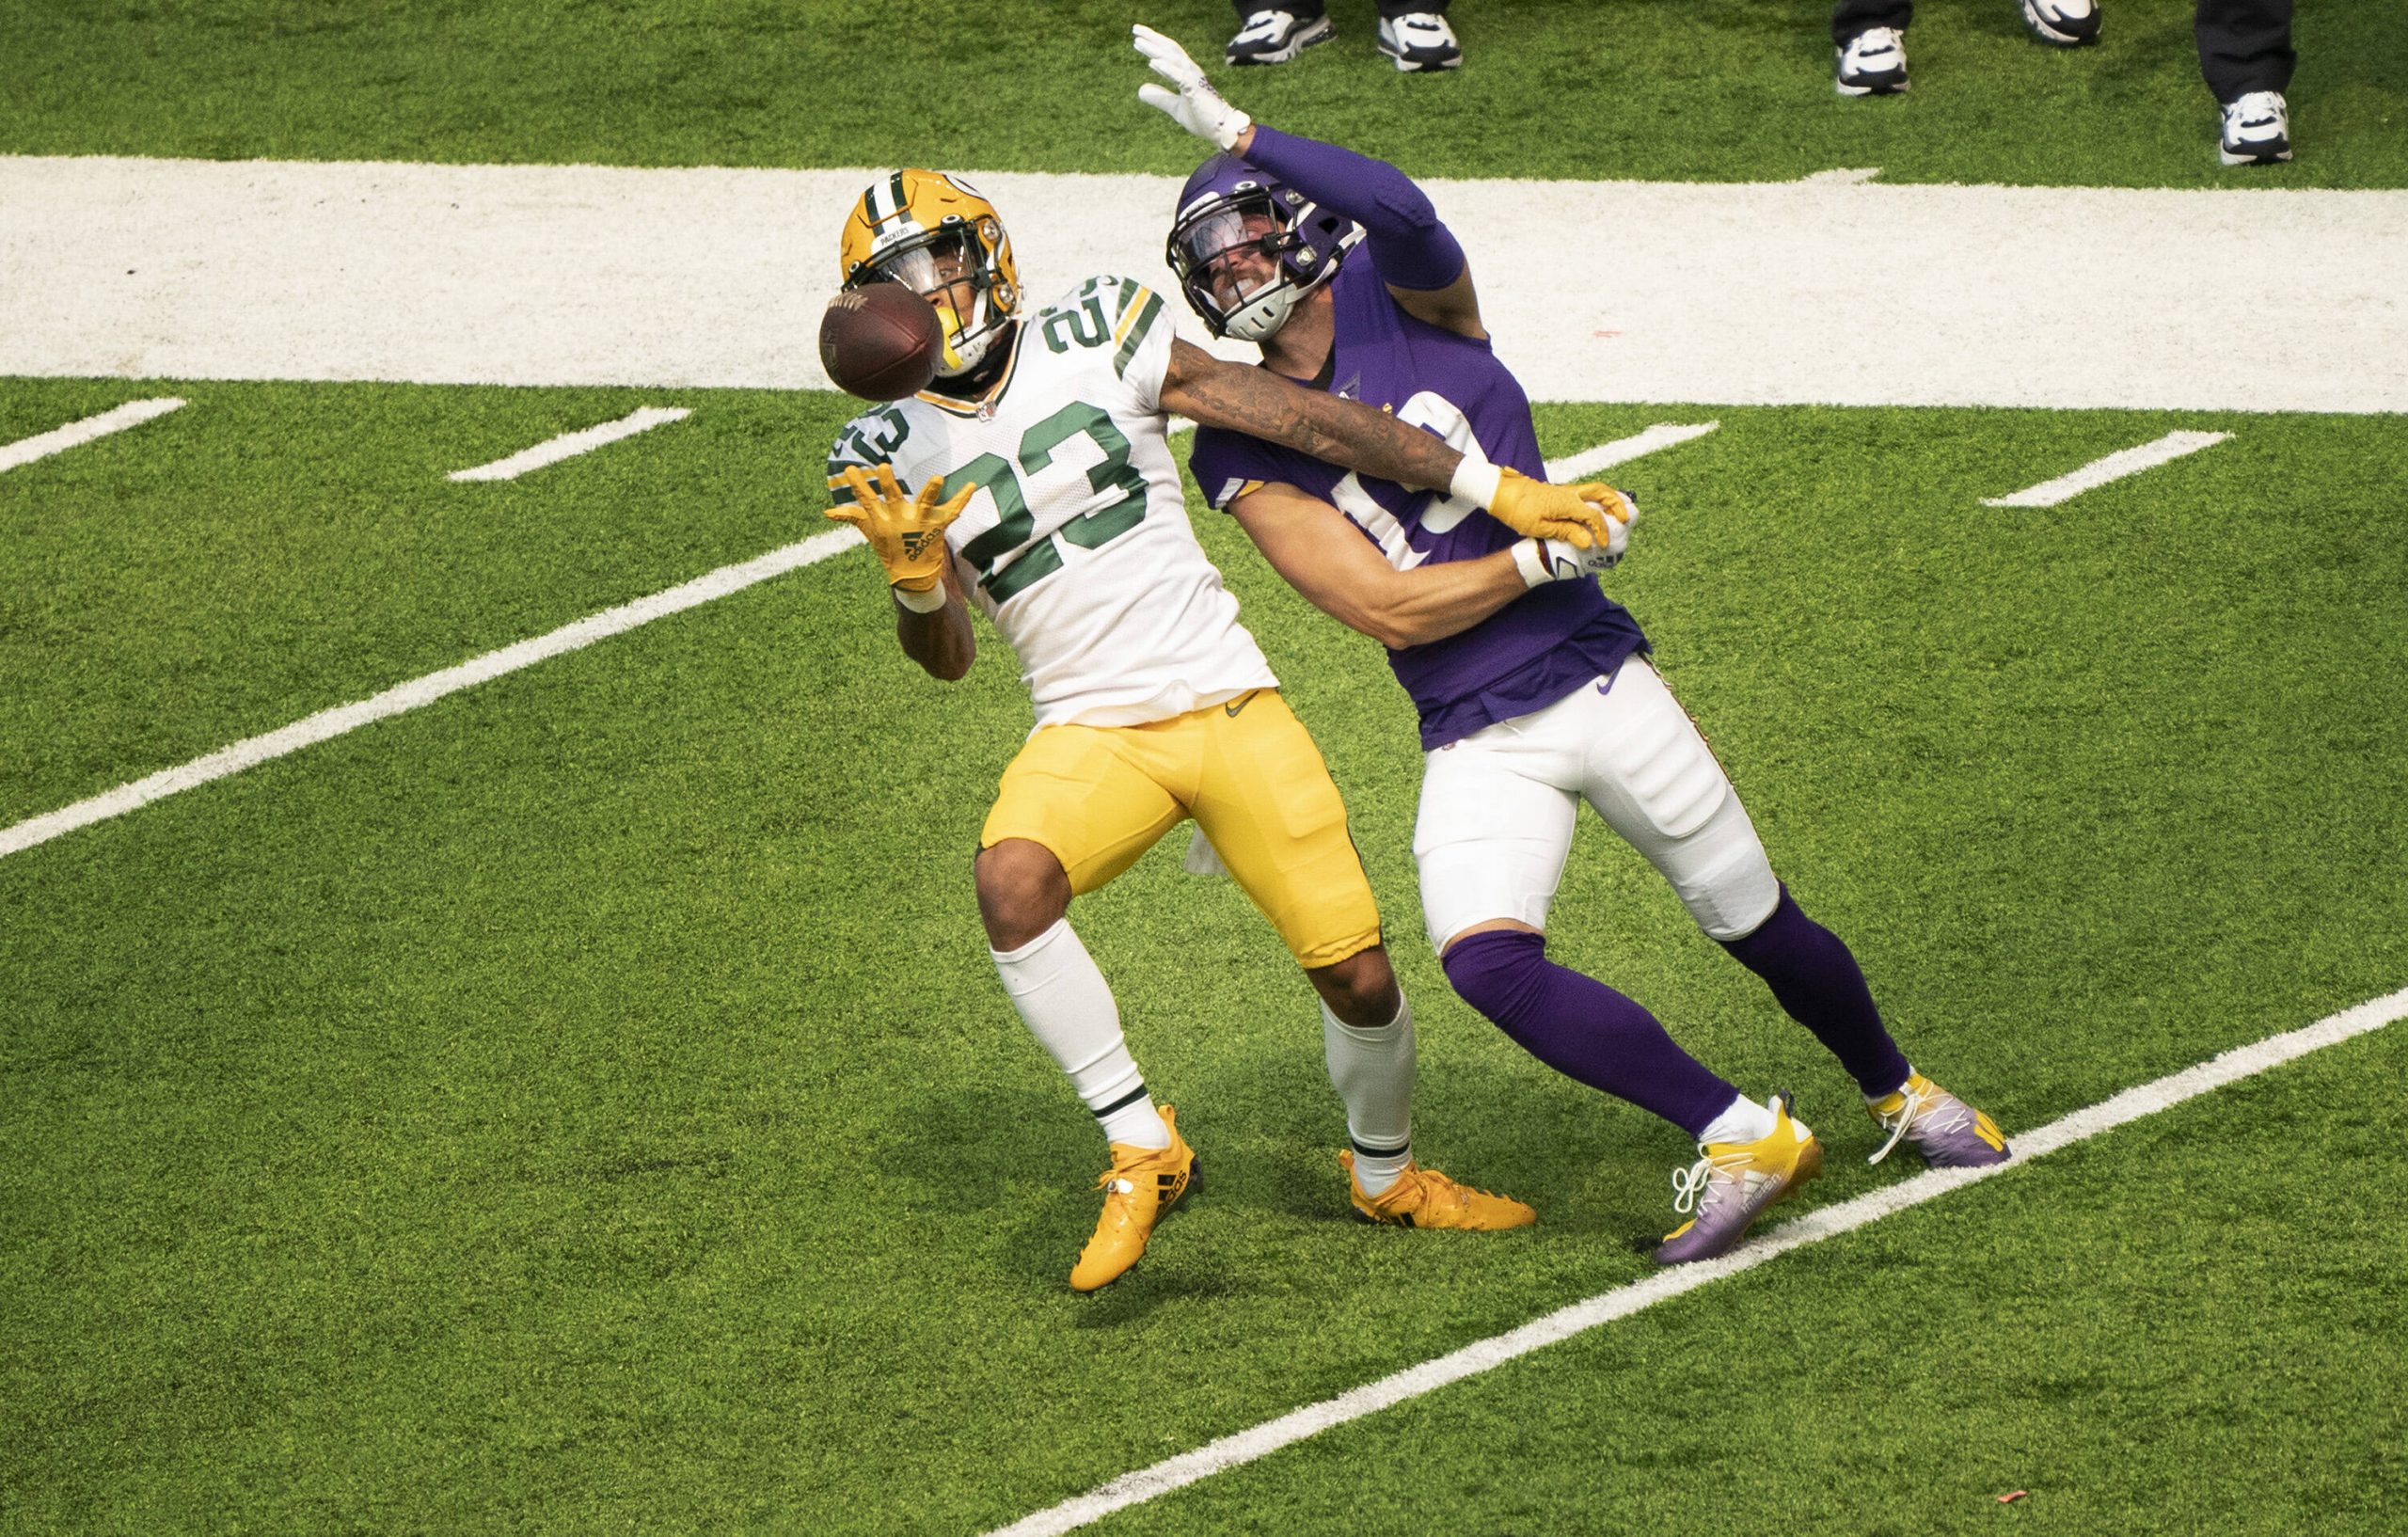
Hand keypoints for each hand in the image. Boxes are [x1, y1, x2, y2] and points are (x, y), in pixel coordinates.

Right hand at [825, 463, 973, 592]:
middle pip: (893, 498)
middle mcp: (900, 520)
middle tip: (882, 467)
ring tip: (937, 477)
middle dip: (888, 484)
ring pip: (924, 505)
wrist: (913, 576)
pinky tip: (972, 486)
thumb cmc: (890, 549)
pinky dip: (963, 499)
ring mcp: (919, 524)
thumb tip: (827, 512)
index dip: (858, 485)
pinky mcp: (937, 528)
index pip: (867, 500)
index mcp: (883, 520)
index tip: (850, 469)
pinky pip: (952, 511)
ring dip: (930, 492)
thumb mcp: (871, 532)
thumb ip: (852, 517)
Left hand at [1134, 23, 1251, 150]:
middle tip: (1135, 29)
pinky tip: (1152, 62)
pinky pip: (1179, 76)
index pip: (1169, 54)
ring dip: (1155, 49)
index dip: (1153, 45)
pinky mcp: (1196, 89)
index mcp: (1186, 73)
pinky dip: (1166, 68)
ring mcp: (1194, 79)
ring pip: (1172, 59)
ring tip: (1139, 42)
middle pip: (1169, 49)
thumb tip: (1141, 90)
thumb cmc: (1203, 117)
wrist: (1222, 130)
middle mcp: (1190, 71)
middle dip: (1152, 38)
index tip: (1138, 40)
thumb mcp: (1175, 108)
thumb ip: (1160, 97)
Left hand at [1487, 467, 1632, 549]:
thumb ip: (1566, 533)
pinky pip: (1588, 492)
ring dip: (1611, 498)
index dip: (1602, 531)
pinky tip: (1600, 508)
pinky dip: (1599, 498)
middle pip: (1602, 492)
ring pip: (1596, 489)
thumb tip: (1588, 541)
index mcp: (1567, 503)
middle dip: (1617, 504)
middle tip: (1626, 519)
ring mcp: (1567, 490)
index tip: (1604, 545)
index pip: (1594, 516)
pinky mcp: (1562, 491)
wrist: (1503, 493)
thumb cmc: (1518, 511)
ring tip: (1620, 510)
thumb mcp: (1540, 528)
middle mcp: (1571, 493)